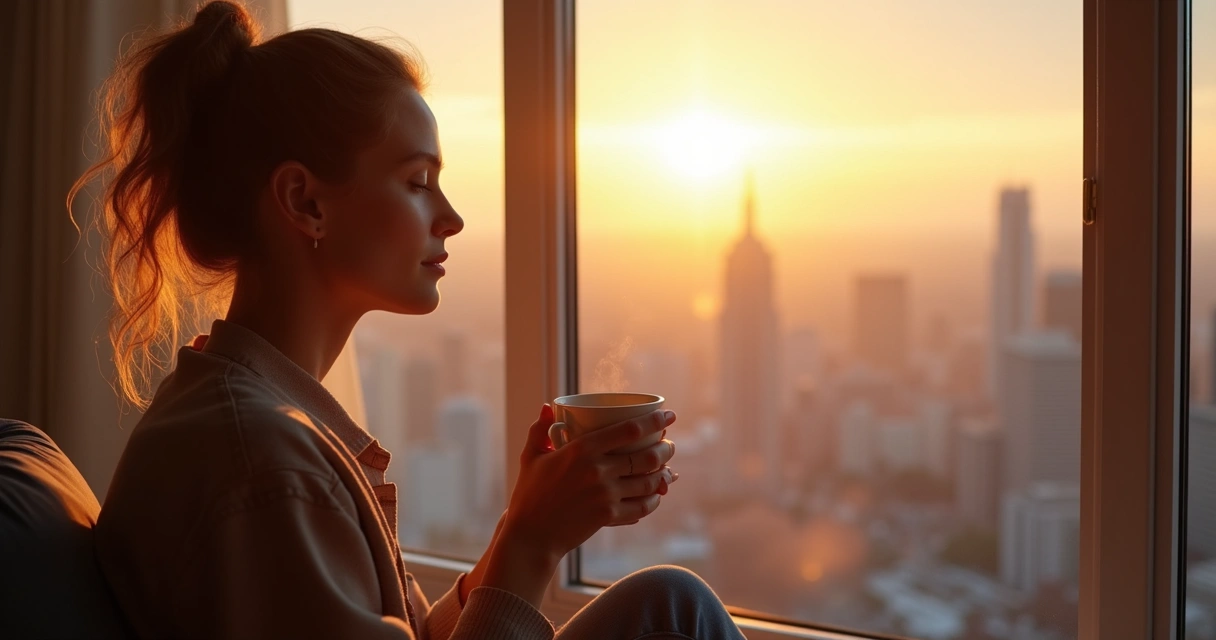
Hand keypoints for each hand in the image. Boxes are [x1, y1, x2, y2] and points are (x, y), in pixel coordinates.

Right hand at [480, 404, 676, 606]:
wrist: (530, 535)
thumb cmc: (528, 494)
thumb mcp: (531, 457)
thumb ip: (539, 430)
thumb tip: (547, 406)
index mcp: (582, 449)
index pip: (629, 430)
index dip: (655, 421)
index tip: (669, 416)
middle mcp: (598, 470)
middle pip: (647, 456)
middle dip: (666, 449)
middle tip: (669, 445)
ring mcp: (606, 494)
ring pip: (649, 481)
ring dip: (664, 474)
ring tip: (667, 469)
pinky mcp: (609, 516)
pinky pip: (642, 506)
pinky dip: (654, 499)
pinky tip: (656, 494)